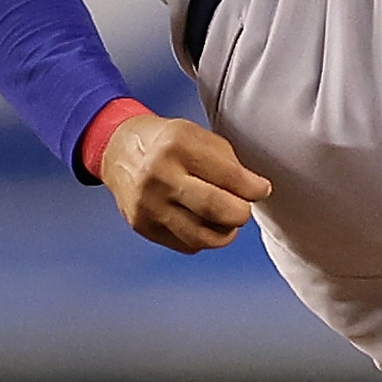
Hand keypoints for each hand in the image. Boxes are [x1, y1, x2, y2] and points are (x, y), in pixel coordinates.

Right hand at [100, 110, 270, 254]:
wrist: (119, 150)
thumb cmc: (167, 143)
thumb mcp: (198, 136)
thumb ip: (229, 163)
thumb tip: (256, 191)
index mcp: (179, 146)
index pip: (229, 176)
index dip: (254, 188)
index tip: (261, 190)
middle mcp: (160, 176)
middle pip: (215, 209)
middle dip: (241, 213)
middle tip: (243, 208)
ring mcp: (148, 204)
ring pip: (201, 237)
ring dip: (224, 233)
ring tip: (227, 221)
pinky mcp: (142, 225)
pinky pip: (185, 244)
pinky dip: (203, 239)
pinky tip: (204, 224)